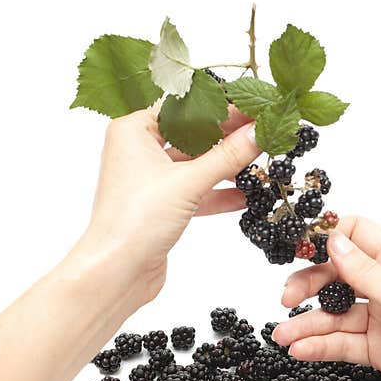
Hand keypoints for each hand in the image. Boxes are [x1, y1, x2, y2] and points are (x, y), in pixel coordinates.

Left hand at [72, 104, 259, 305]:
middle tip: (264, 133)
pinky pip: (196, 190)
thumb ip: (227, 156)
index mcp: (132, 130)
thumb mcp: (188, 182)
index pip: (184, 108)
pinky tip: (246, 196)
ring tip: (261, 163)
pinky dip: (218, 193)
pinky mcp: (162, 205)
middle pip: (192, 134)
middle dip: (228, 137)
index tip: (256, 107)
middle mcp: (138, 150)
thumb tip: (259, 132)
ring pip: (196, 164)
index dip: (221, 106)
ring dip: (227, 166)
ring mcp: (150, 179)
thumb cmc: (134, 221)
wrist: (116, 273)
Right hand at [271, 217, 380, 380]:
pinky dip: (321, 346)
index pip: (356, 235)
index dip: (325, 238)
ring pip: (336, 314)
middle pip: (337, 276)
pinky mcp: (380, 349)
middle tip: (285, 299)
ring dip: (308, 323)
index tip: (296, 248)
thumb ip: (364, 272)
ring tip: (283, 336)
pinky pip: (344, 343)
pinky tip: (301, 351)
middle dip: (308, 285)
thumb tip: (332, 240)